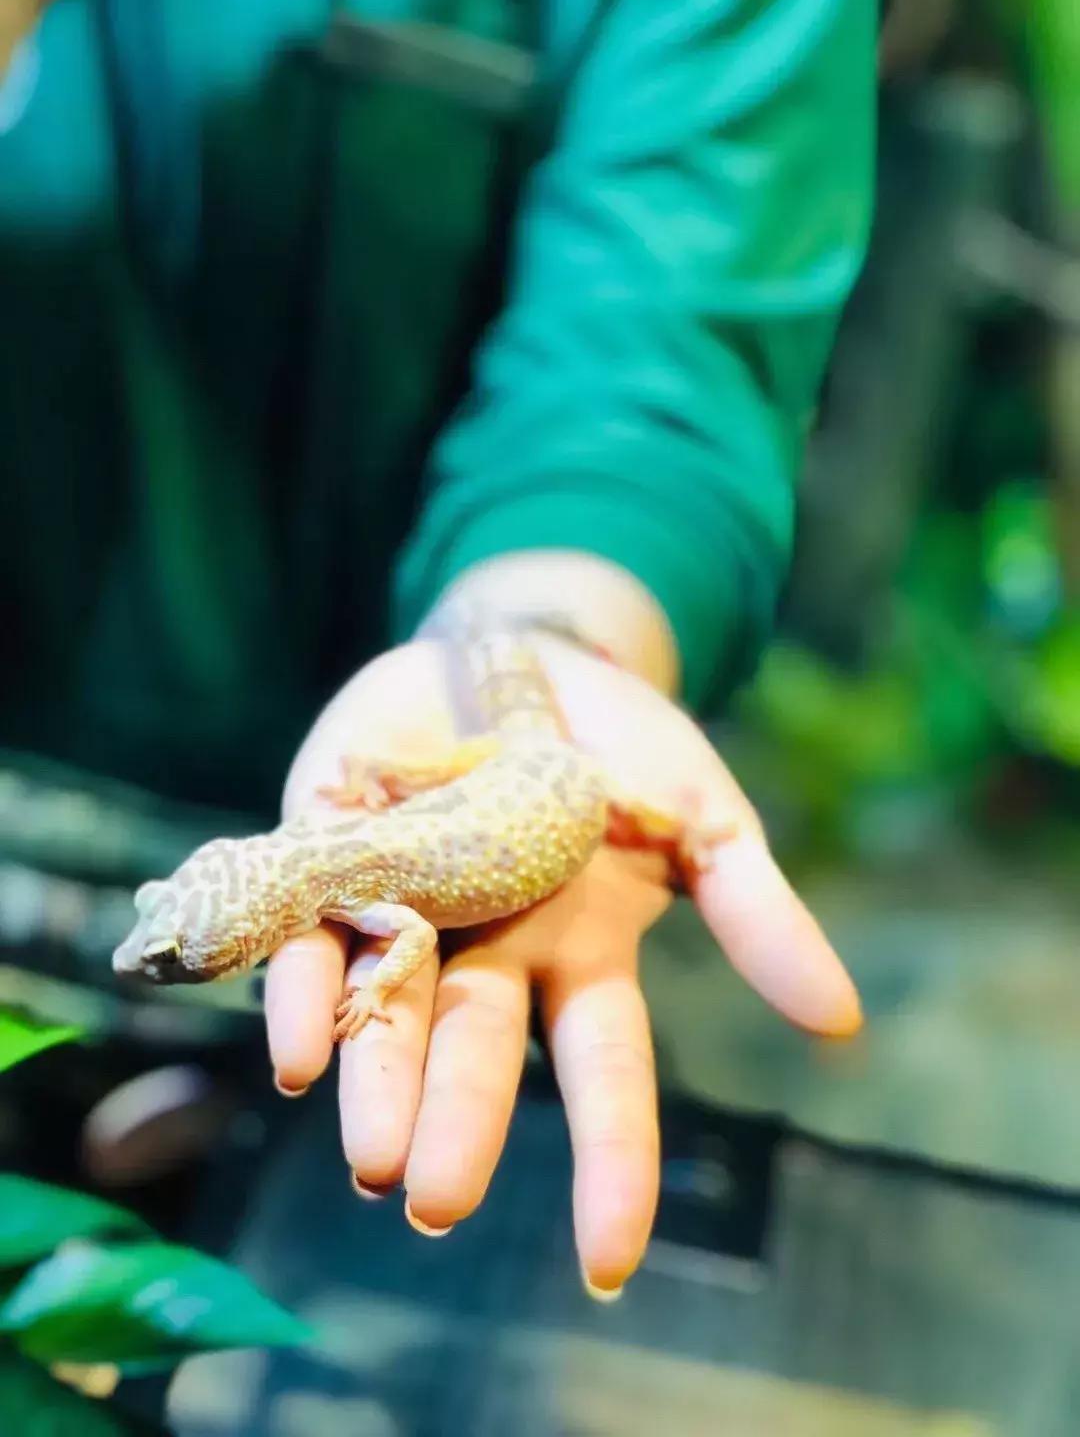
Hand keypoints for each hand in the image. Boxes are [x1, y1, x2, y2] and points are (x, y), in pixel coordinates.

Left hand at [265, 636, 860, 1297]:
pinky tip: (294, 1052)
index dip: (610, 1163)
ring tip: (370, 1157)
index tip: (610, 1265)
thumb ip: (756, 912)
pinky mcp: (335, 850)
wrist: (524, 647)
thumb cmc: (625, 747)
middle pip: (477, 1046)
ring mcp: (409, 904)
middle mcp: (489, 948)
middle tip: (435, 1203)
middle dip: (461, 1121)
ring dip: (375, 1080)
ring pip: (388, 1009)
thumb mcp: (705, 820)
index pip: (605, 1071)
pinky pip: (313, 936)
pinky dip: (305, 992)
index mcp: (582, 951)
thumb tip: (843, 1024)